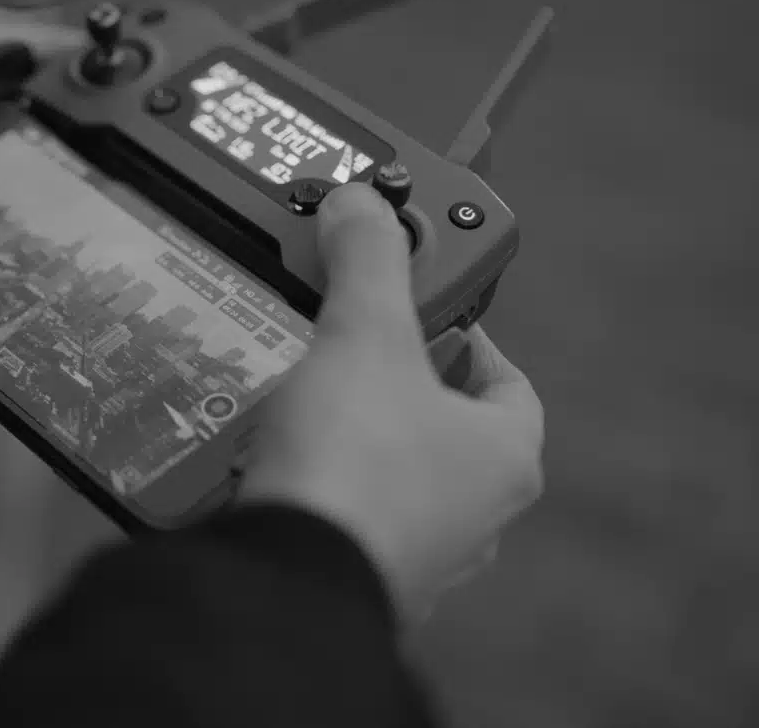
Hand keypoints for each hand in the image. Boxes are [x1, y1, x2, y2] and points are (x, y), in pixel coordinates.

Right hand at [239, 183, 545, 623]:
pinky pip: (342, 513)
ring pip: (391, 476)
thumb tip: (360, 201)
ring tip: (297, 393)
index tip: (418, 307)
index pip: (505, 379)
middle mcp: (476, 514)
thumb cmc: (356, 461)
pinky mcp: (357, 578)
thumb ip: (366, 260)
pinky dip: (315, 481)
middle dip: (396, 382)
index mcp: (504, 454)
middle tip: (345, 341)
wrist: (289, 578)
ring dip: (351, 435)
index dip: (465, 334)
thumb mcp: (364, 334)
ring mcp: (419, 555)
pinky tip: (272, 454)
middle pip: (444, 427)